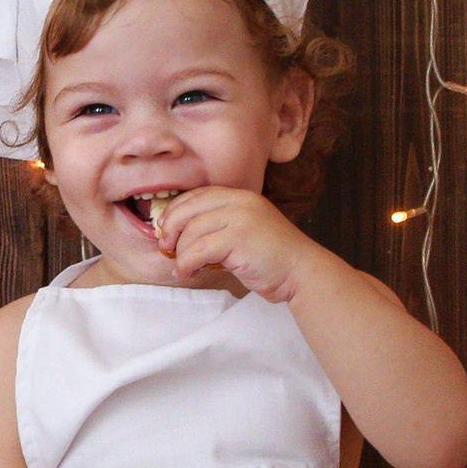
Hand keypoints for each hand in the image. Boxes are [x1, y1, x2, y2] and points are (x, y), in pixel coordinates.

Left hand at [154, 185, 330, 302]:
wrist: (301, 271)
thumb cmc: (272, 257)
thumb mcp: (245, 229)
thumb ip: (219, 224)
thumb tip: (179, 234)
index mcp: (241, 195)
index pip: (197, 195)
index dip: (176, 210)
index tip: (165, 227)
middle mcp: (239, 201)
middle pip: (188, 209)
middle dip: (171, 229)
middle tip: (167, 247)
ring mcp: (240, 218)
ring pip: (191, 232)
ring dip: (181, 253)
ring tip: (183, 266)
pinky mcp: (238, 239)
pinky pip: (198, 250)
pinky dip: (187, 263)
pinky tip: (188, 272)